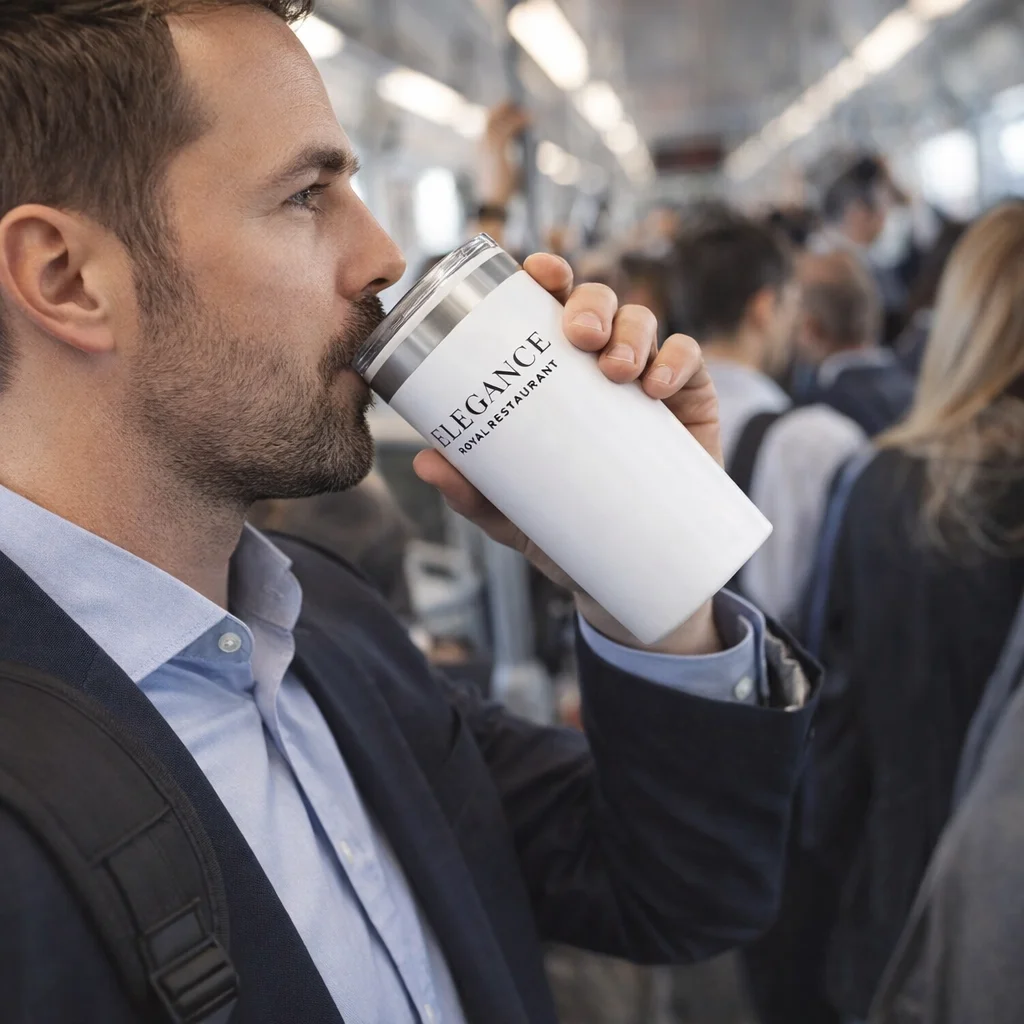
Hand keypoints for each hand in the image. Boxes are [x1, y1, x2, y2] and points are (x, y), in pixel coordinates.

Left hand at [413, 253, 722, 656]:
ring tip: (617, 370)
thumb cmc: (560, 526)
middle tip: (579, 336)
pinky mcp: (688, 402)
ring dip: (632, 331)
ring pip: (643, 324)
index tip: (537, 270)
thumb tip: (424, 463)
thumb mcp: (508, 512)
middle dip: (590, 304)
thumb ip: (471, 491)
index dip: (547, 275)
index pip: (549, 307)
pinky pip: (688, 361)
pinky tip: (660, 384)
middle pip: (598, 304)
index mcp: (552, 372)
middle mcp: (597, 364)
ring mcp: (644, 378)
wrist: (624, 571)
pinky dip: (677, 360)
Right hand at [477, 101, 529, 207]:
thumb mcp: (511, 168)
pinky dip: (520, 121)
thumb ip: (515, 153)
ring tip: (529, 114)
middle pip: (492, 117)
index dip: (500, 113)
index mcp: (482, 148)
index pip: (489, 123)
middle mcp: (482, 144)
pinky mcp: (497, 149)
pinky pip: (509, 127)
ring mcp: (488, 146)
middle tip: (521, 105)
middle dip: (506, 108)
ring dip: (516, 114)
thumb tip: (530, 141)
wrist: (495, 200)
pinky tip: (530, 119)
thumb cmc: (503, 188)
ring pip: (501, 120)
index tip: (513, 107)